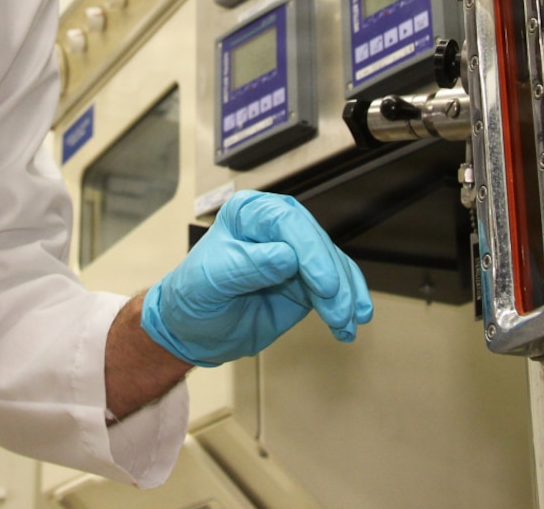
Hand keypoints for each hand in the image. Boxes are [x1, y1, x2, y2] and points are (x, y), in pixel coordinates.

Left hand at [139, 190, 372, 366]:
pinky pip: (335, 288)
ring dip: (346, 296)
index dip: (311, 251)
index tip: (325, 285)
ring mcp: (295, 254)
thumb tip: (287, 256)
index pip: (288, 222)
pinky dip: (346, 306)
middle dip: (334, 279)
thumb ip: (247, 266)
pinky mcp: (307, 281)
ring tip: (347, 325)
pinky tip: (350, 326)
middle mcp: (277, 227)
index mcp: (250, 214)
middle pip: (317, 244)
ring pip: (333, 266)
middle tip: (340, 312)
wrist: (193, 329)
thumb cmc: (194, 296)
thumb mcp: (210, 280)